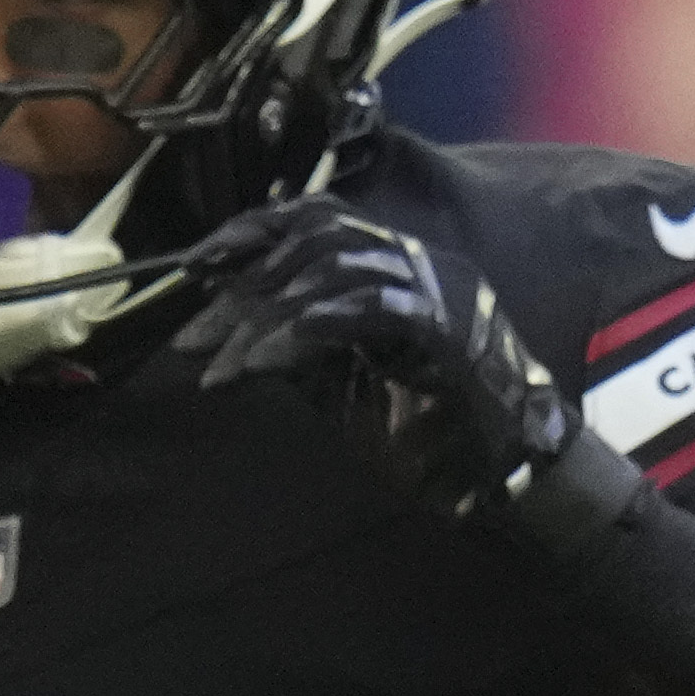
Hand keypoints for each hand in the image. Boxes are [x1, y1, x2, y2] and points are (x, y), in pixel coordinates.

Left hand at [179, 197, 619, 542]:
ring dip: (263, 319)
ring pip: (334, 268)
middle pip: (313, 241)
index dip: (251, 233)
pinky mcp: (450, 329)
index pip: (316, 219)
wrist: (503, 476)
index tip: (194, 267)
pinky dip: (305, 331)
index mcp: (396, 267)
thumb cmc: (426, 433)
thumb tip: (226, 336)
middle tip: (191, 344)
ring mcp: (440, 289)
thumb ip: (291, 351)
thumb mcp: (339, 384)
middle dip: (242, 291)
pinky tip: (261, 365)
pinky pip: (369, 309)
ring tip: (221, 369)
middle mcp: (419, 264)